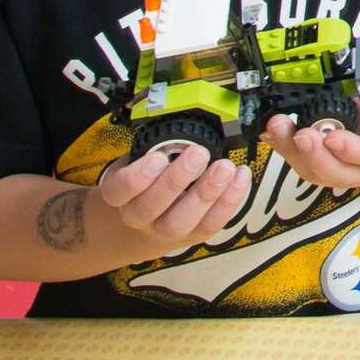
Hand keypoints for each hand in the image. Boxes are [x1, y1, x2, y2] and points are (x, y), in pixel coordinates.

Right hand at [94, 143, 250, 256]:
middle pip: (150, 207)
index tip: (158, 157)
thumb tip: (183, 123)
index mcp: (120, 195)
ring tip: (224, 168)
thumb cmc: (147, 182)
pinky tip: (240, 178)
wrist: (145, 222)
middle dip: (175, 180)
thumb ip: (155, 148)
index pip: (120, 190)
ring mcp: (163, 231)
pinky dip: (228, 202)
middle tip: (198, 154)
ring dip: (205, 193)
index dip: (137, 177)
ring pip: (179, 222)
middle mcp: (138, 217)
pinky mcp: (191, 237)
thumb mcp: (139, 160)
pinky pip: (209, 225)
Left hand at [262, 89, 359, 192]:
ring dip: (293, 152)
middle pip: (341, 173)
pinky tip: (273, 134)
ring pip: (316, 174)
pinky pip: (301, 167)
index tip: (333, 137)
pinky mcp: (321, 173)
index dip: (352, 149)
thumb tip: (341, 75)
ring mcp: (344, 175)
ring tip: (280, 129)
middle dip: (316, 155)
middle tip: (301, 135)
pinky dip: (284, 149)